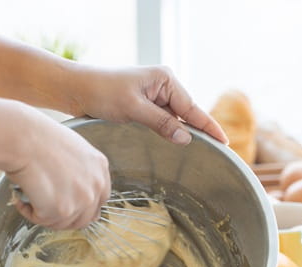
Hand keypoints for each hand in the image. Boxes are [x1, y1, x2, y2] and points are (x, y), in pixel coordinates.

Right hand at [7, 108, 110, 229]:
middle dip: (63, 215)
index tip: (67, 204)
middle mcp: (96, 186)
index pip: (99, 199)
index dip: (81, 205)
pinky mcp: (62, 211)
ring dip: (45, 215)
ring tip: (30, 197)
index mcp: (100, 168)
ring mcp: (81, 200)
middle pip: (85, 218)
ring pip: (63, 223)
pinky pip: (43, 221)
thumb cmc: (38, 138)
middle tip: (45, 206)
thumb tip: (70, 188)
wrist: (23, 139)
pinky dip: (29, 212)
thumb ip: (79, 171)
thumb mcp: (72, 149)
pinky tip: (22, 198)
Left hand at [68, 65, 227, 145]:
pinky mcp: (144, 105)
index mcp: (165, 79)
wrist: (76, 89)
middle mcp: (163, 85)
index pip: (192, 108)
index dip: (209, 127)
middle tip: (217, 152)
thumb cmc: (102, 93)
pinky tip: (174, 143)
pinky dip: (168, 132)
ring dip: (180, 133)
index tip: (225, 142)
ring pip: (175, 120)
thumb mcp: (133, 109)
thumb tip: (186, 138)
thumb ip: (162, 123)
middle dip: (197, 131)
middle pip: (186, 114)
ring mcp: (154, 95)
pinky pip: (163, 121)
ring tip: (199, 151)